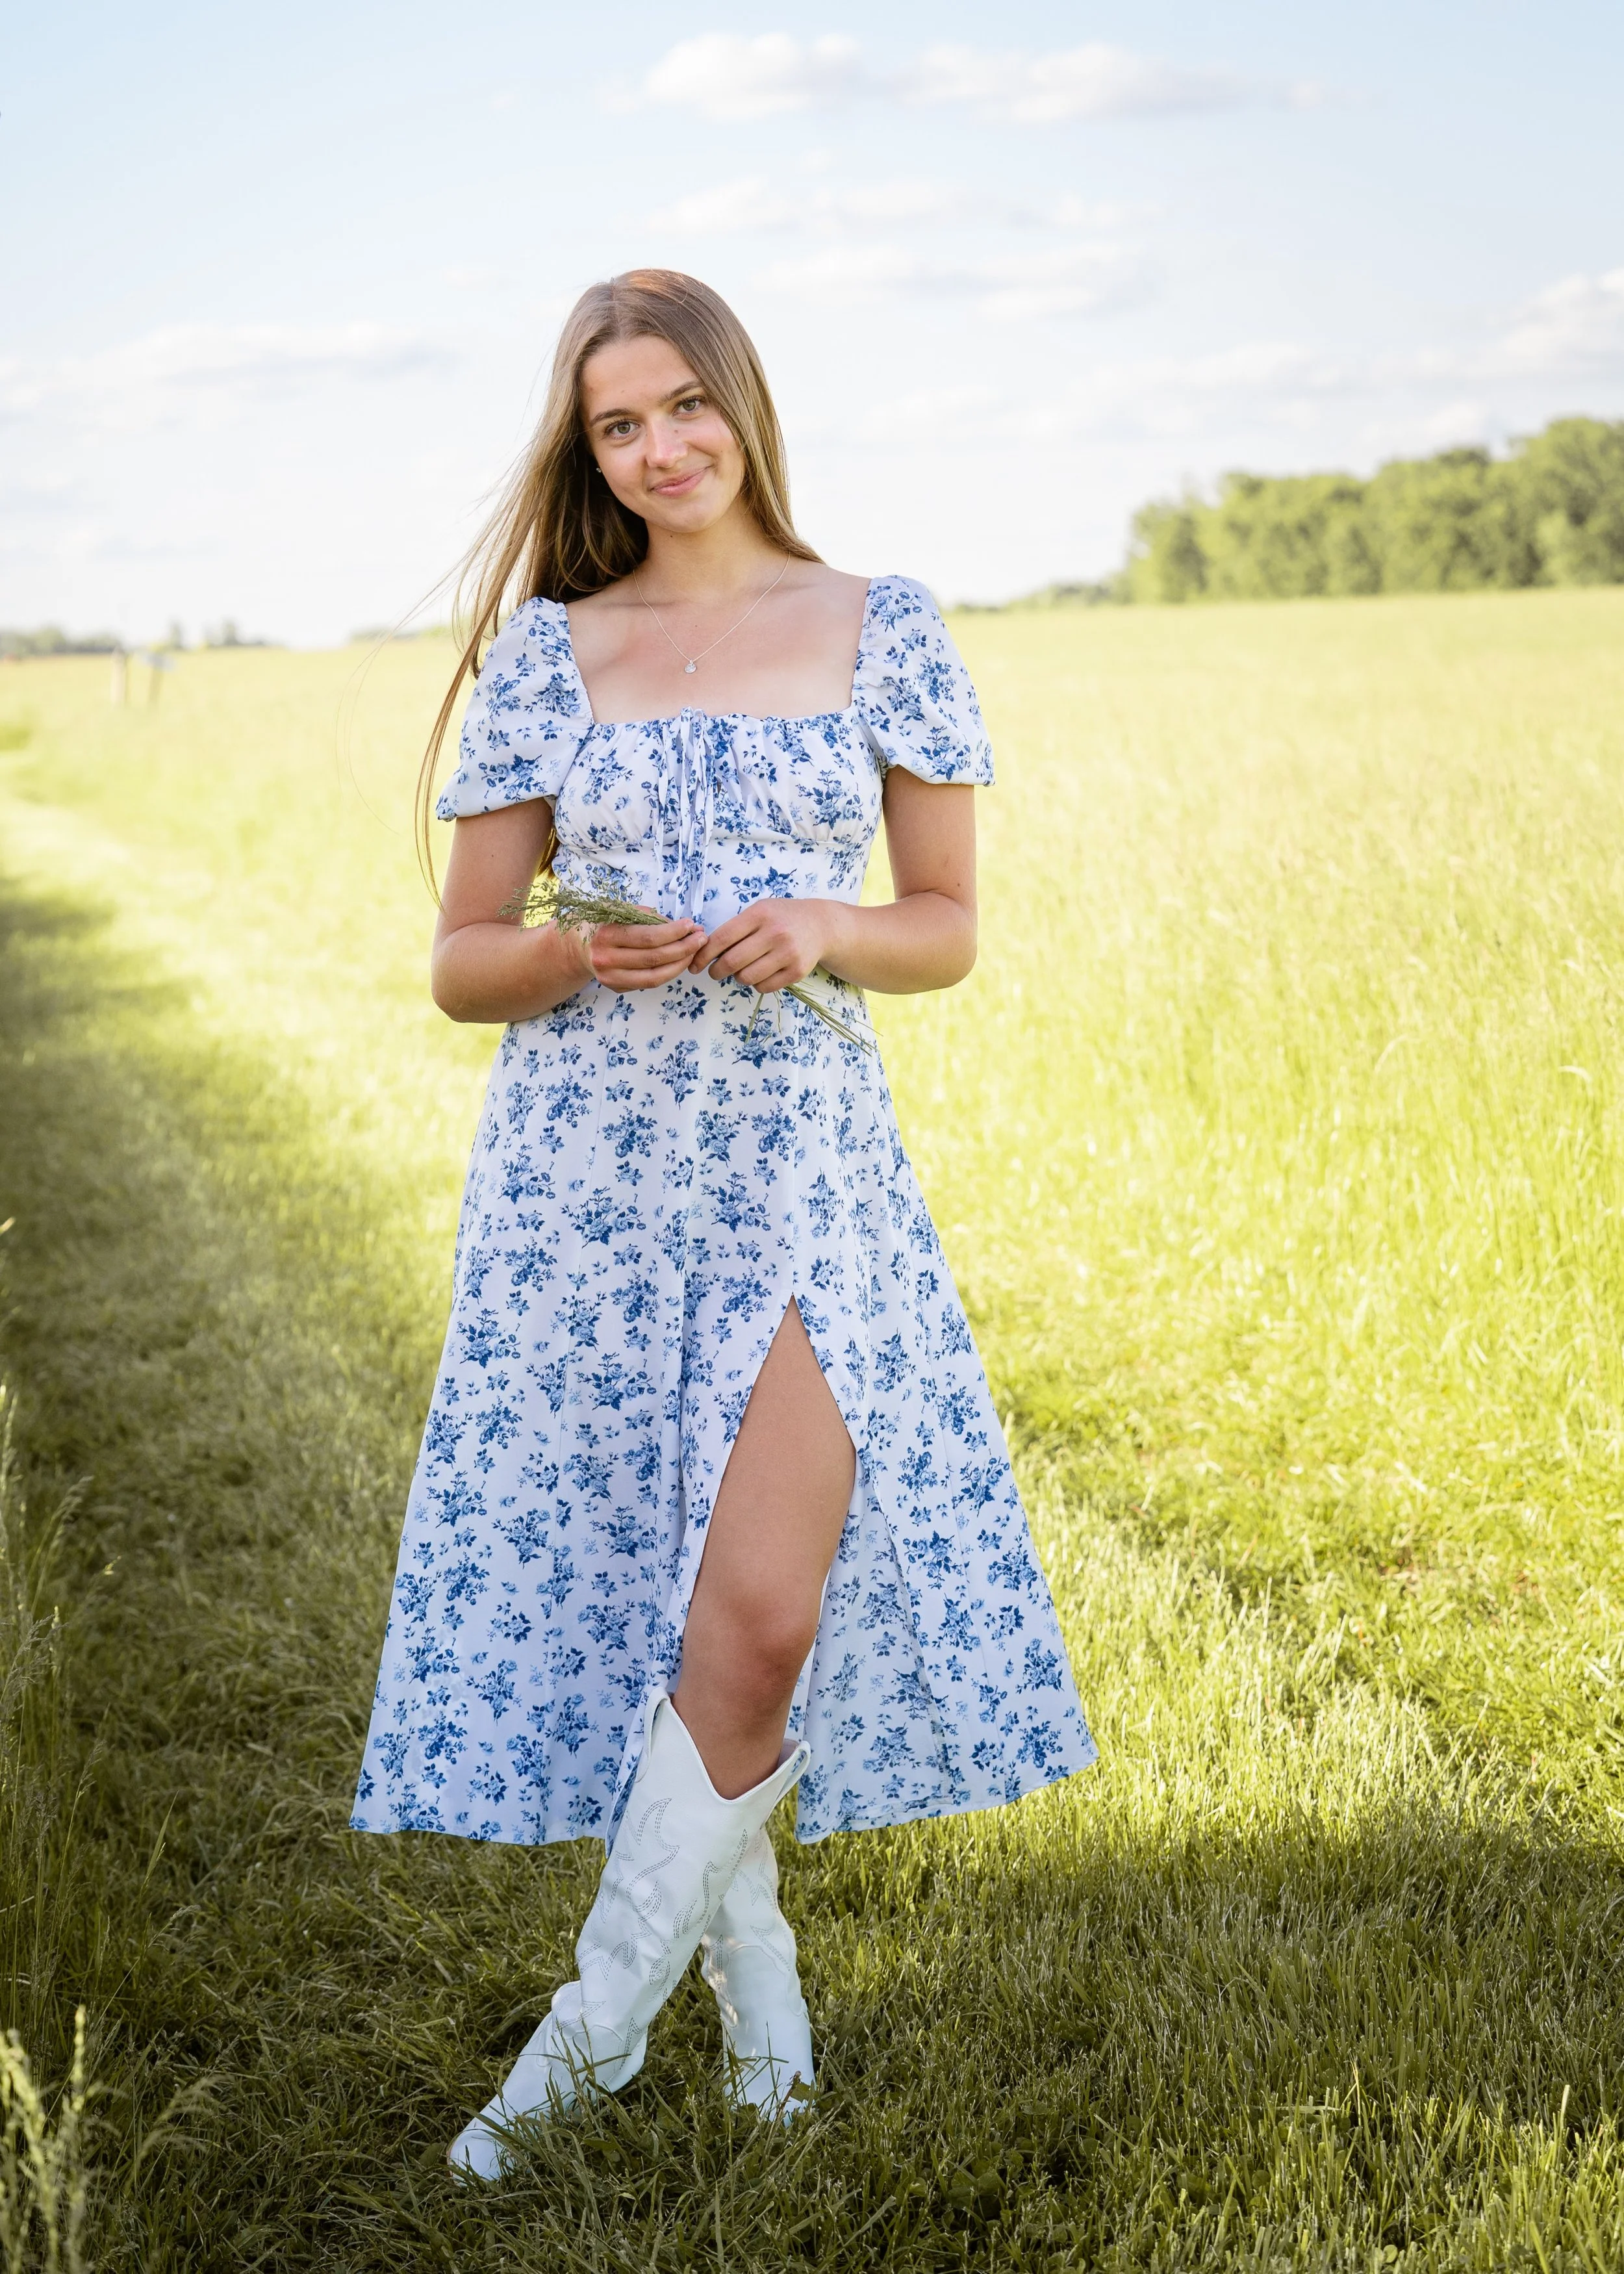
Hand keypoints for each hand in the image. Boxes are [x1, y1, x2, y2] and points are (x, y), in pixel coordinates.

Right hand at [584, 913, 706, 992]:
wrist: (577, 945)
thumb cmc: (603, 922)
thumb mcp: (618, 910)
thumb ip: (648, 917)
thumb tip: (685, 927)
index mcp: (606, 935)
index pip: (648, 937)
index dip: (674, 933)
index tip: (691, 925)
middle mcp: (606, 959)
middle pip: (654, 958)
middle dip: (683, 948)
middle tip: (701, 938)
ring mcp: (610, 978)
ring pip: (654, 977)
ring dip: (680, 964)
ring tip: (694, 951)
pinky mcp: (616, 988)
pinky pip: (648, 983)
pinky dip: (668, 973)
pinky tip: (679, 961)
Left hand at [689, 898, 842, 992]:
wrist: (820, 925)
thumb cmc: (782, 917)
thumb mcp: (760, 911)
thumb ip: (736, 928)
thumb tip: (705, 951)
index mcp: (759, 914)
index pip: (722, 938)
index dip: (703, 954)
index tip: (695, 964)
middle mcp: (774, 933)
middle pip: (732, 962)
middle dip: (716, 971)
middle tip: (715, 972)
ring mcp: (787, 953)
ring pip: (746, 977)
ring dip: (738, 977)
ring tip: (742, 969)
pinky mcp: (796, 971)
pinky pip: (763, 987)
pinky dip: (756, 984)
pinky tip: (760, 973)